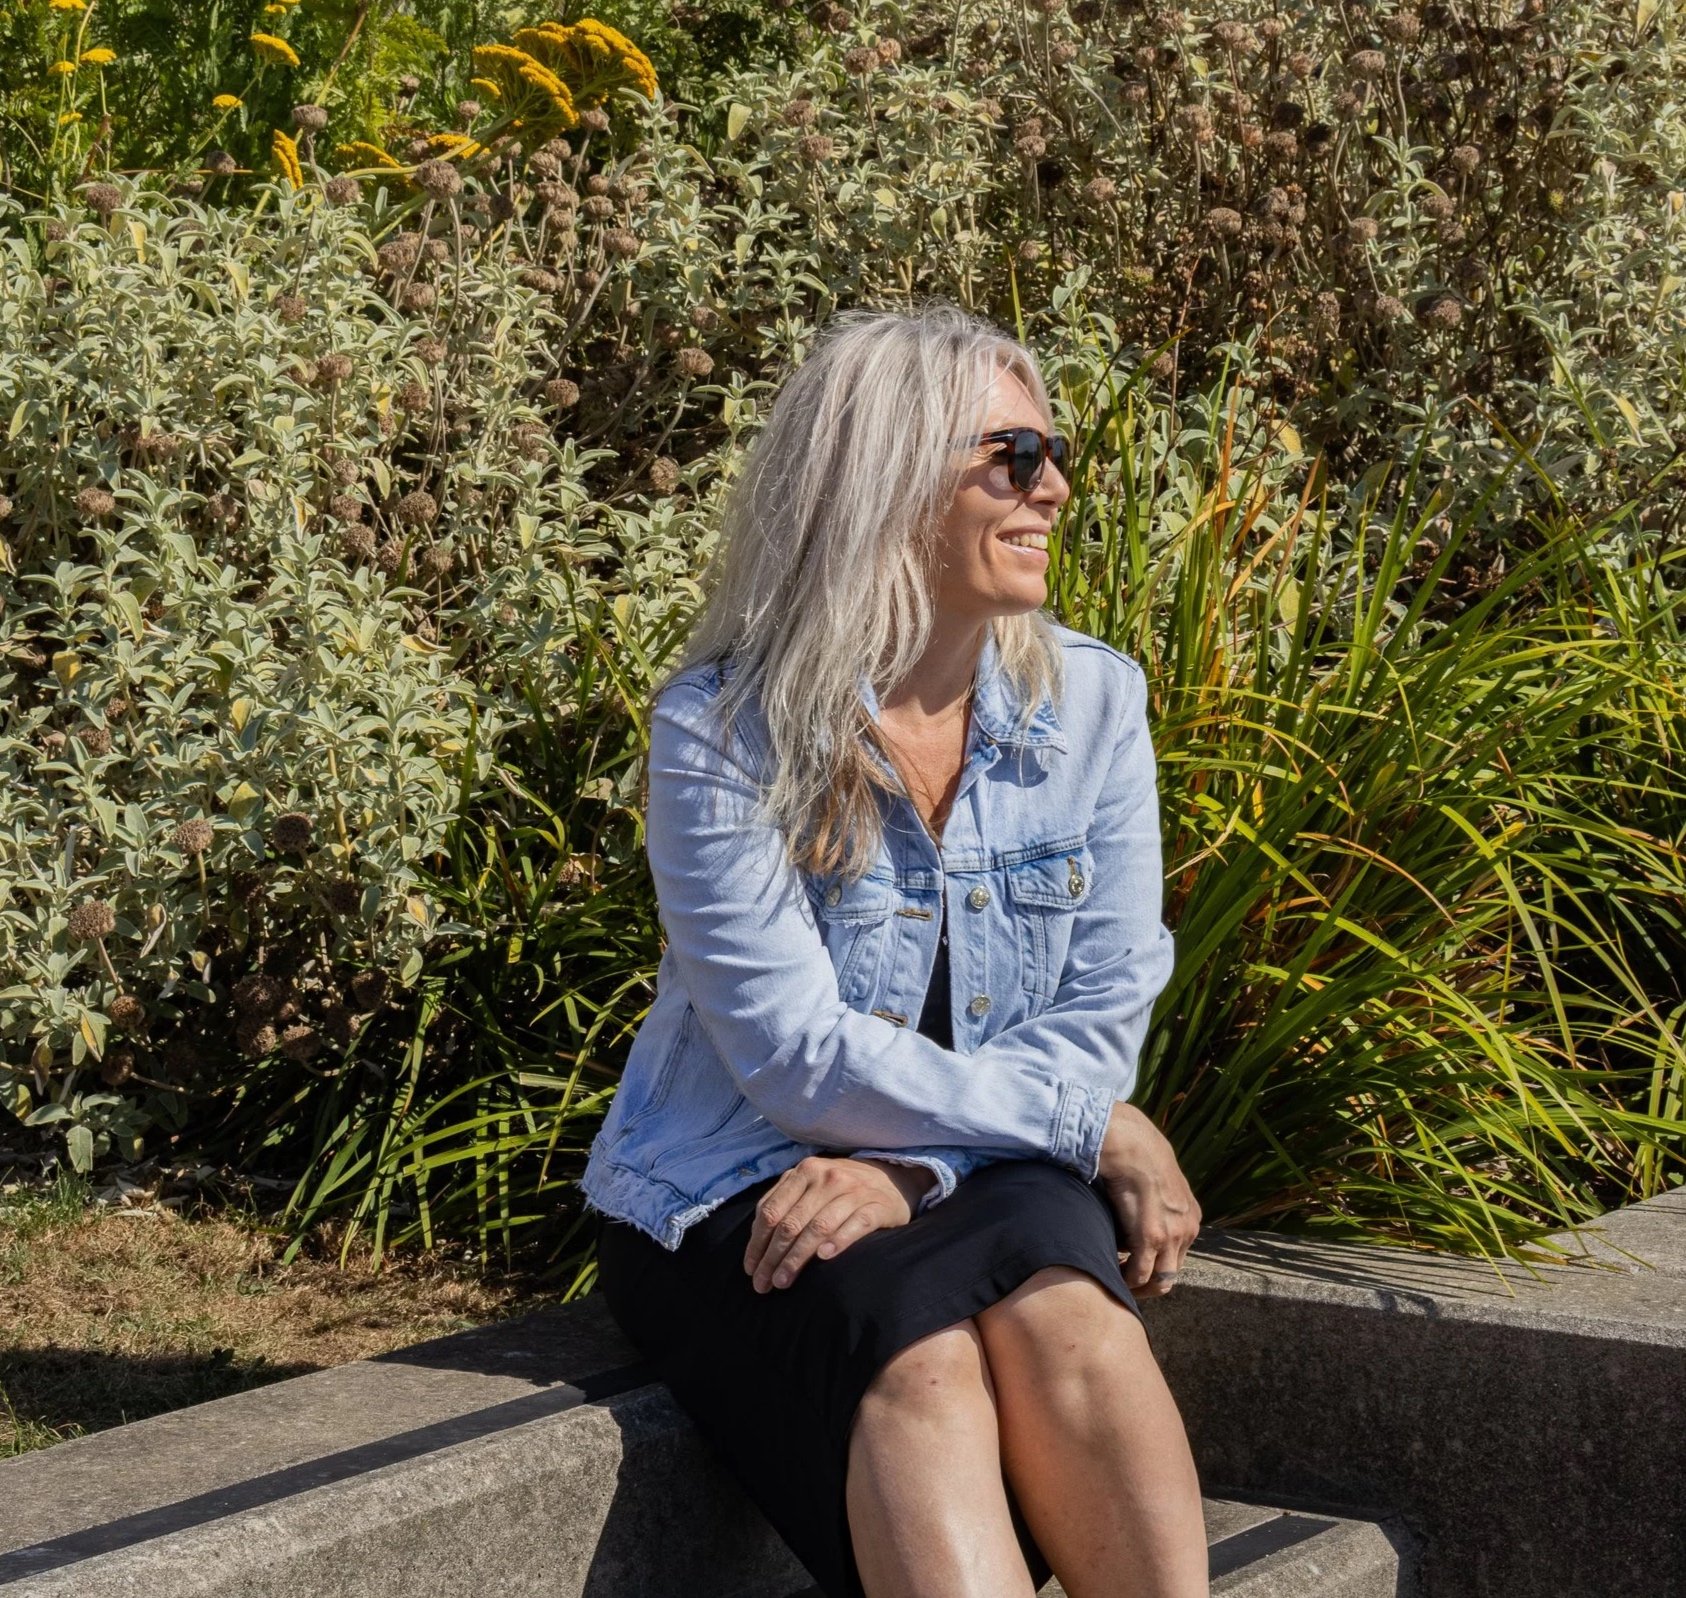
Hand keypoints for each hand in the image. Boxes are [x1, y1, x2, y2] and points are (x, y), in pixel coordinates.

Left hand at [743, 1156, 930, 1293]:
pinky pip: (855, 1226)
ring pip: (818, 1227)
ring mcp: (853, 1191)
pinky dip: (838, 1241)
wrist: (890, 1179)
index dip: (757, 1243)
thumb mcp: (810, 1185)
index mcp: (804, 1172)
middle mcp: (827, 1177)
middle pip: (791, 1223)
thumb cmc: (840, 1189)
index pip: (771, 1211)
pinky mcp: (877, 1206)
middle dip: (772, 1258)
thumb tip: (756, 1239)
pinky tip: (824, 1258)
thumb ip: (784, 1202)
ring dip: (797, 1258)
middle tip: (763, 1284)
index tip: (751, 1269)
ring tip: (783, 1281)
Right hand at [1097, 1102, 1200, 1298]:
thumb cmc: (1136, 1155)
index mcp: (1190, 1216)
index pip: (1178, 1255)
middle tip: (1125, 1283)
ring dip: (1139, 1287)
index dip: (1156, 1265)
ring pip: (1160, 1280)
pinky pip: (1140, 1275)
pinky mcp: (1151, 1238)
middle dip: (1150, 1282)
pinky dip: (1126, 1282)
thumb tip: (1134, 1217)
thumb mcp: (1154, 1182)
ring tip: (1118, 1282)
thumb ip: (1153, 1204)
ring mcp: (1172, 1236)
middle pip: (1172, 1272)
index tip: (1135, 1266)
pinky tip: (1112, 1276)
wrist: (1132, 1143)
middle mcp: (1187, 1229)